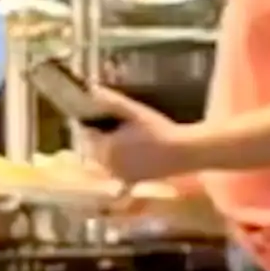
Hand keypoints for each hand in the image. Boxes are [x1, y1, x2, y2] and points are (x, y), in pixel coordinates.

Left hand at [74, 101, 201, 189]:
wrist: (184, 152)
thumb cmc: (160, 130)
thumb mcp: (136, 112)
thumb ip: (113, 101)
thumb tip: (92, 89)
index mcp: (105, 147)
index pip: (85, 133)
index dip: (88, 122)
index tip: (96, 113)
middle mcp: (109, 164)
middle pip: (93, 148)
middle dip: (97, 136)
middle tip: (110, 124)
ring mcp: (120, 175)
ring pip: (104, 161)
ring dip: (107, 150)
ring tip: (122, 137)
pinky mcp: (132, 181)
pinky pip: (119, 177)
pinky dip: (118, 171)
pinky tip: (124, 170)